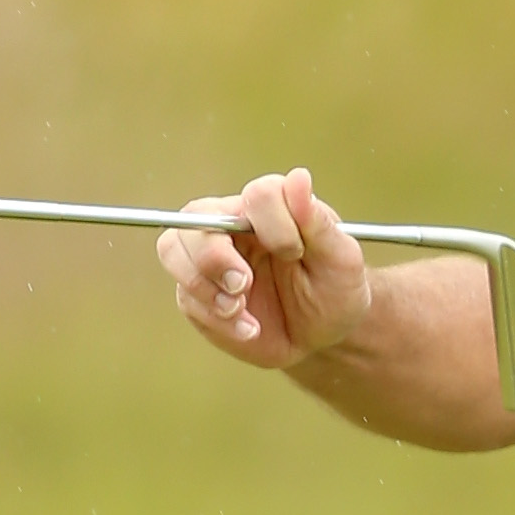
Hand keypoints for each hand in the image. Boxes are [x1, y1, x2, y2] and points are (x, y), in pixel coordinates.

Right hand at [155, 167, 371, 371]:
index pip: (258, 195)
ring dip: (202, 284)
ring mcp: (210, 259)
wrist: (321, 337)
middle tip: (243, 285)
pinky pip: (187, 298)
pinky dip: (217, 321)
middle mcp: (233, 225)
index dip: (275, 224)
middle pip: (196, 215)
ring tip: (240, 310)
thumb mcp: (341, 262)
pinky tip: (250, 330)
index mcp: (271, 208)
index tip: (296, 253)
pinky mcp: (198, 293)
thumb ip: (318, 223)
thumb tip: (299, 177)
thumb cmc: (333, 292)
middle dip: (215, 254)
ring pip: (174, 249)